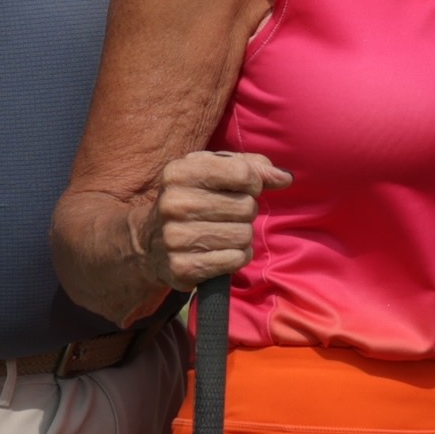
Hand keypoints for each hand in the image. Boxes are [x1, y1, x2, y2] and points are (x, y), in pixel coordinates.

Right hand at [143, 148, 287, 288]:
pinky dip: (236, 257)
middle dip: (246, 212)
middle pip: (245, 207)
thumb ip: (251, 166)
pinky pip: (235, 260)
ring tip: (224, 233)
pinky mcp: (182, 267)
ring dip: (242, 236)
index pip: (242, 173)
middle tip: (228, 215)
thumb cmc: (192, 199)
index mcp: (179, 172)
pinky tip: (221, 251)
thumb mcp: (213, 171)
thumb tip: (284, 178)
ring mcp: (175, 238)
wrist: (150, 242)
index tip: (243, 188)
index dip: (253, 182)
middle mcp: (173, 203)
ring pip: (243, 235)